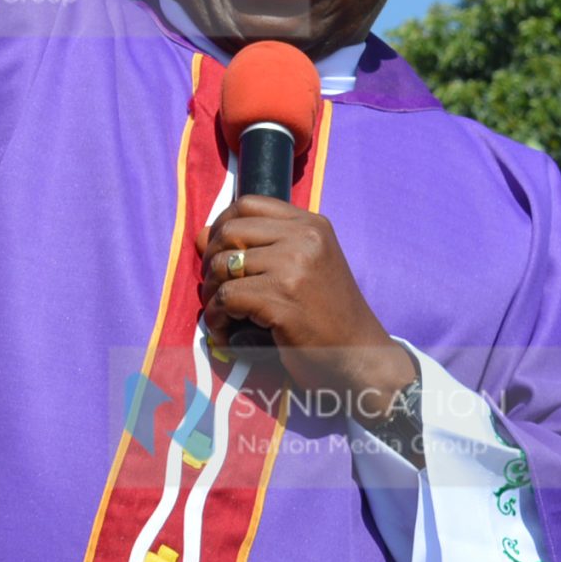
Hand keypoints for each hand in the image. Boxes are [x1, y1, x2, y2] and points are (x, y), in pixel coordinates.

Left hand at [200, 196, 419, 431]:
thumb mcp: (297, 269)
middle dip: (211, 262)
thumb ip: (254, 247)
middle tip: (216, 288)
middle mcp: (305, 239)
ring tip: (222, 312)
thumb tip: (200, 236)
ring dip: (212, 293)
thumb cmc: (325, 314)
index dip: (222, 225)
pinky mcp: (283, 298)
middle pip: (229, 232)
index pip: (247, 204)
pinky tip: (226, 331)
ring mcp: (295, 267)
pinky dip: (217, 317)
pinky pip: (226, 298)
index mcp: (312, 225)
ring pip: (223, 265)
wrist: (360, 357)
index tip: (219, 252)